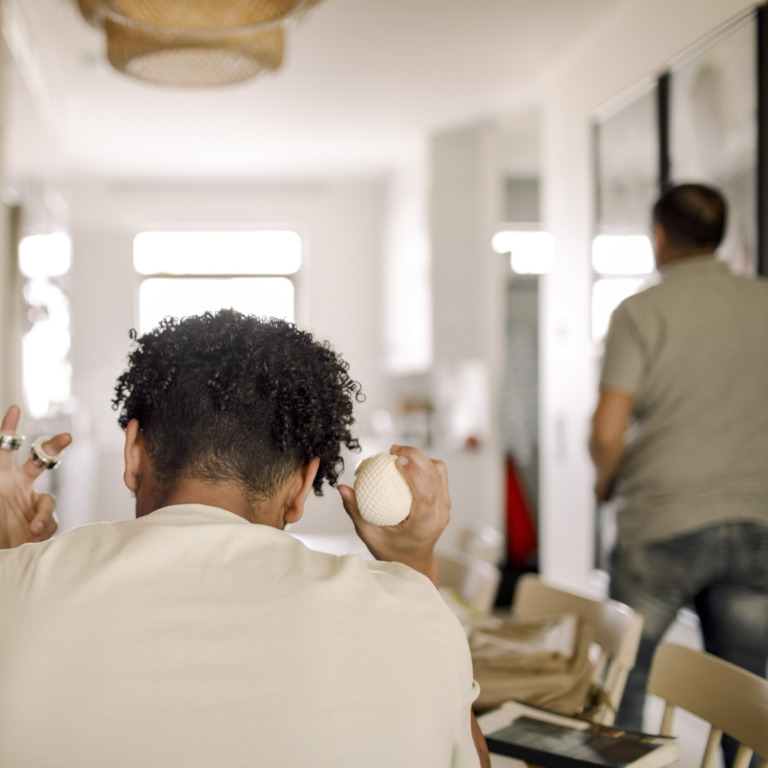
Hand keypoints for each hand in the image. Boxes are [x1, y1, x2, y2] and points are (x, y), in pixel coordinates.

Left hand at [0, 405, 71, 548]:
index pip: (3, 447)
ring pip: (49, 499)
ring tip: (33, 531)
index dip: (9, 427)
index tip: (14, 408)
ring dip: (43, 515)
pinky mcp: (40, 522)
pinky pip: (51, 521)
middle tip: (67, 437)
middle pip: (40, 459)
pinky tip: (33, 539)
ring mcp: (29, 503)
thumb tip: (29, 501)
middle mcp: (16, 486)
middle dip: (54, 446)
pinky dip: (44, 530)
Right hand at [338, 445, 449, 586]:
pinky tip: (406, 463)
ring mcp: (445, 507)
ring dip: (421, 458)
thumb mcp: (369, 534)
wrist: (414, 561)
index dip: (414, 474)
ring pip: (440, 472)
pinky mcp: (444, 500)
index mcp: (424, 525)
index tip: (397, 459)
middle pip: (436, 477)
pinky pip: (439, 475)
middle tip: (393, 450)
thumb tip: (343, 488)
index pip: (426, 495)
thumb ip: (355, 511)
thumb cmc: (389, 550)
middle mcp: (439, 515)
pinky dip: (424, 464)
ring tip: (398, 454)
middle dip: (416, 457)